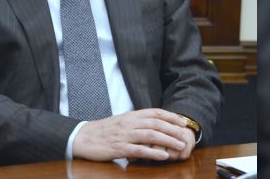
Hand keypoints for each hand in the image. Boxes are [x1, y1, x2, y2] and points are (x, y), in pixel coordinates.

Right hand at [71, 109, 194, 161]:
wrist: (83, 137)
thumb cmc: (104, 131)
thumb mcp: (122, 121)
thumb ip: (137, 121)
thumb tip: (155, 123)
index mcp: (131, 115)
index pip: (155, 112)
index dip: (171, 116)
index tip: (183, 122)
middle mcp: (129, 123)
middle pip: (156, 124)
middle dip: (174, 130)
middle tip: (186, 137)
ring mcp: (124, 135)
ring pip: (150, 135)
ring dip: (168, 141)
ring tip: (180, 147)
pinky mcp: (119, 148)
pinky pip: (139, 150)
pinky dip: (153, 153)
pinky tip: (163, 156)